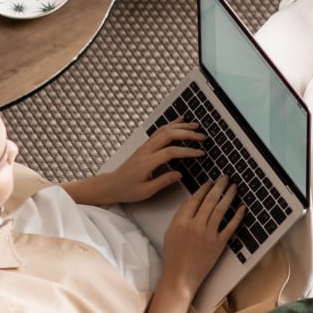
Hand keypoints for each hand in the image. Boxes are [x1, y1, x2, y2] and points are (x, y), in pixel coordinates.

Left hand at [74, 121, 206, 206]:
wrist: (110, 185)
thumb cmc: (126, 190)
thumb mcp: (145, 191)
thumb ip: (163, 181)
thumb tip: (179, 174)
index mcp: (147, 162)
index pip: (171, 152)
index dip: (187, 151)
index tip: (200, 153)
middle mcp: (146, 150)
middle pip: (169, 135)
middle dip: (187, 133)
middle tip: (202, 137)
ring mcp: (144, 146)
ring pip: (164, 130)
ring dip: (181, 126)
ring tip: (195, 126)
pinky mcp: (144, 146)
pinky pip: (159, 131)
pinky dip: (171, 124)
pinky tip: (179, 121)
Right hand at [159, 176, 244, 297]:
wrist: (180, 277)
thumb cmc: (173, 256)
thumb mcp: (170, 232)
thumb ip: (180, 215)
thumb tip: (190, 200)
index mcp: (182, 221)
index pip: (195, 199)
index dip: (204, 188)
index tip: (210, 182)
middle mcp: (196, 225)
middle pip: (210, 200)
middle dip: (219, 186)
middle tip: (225, 177)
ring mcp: (209, 234)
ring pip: (221, 209)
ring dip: (229, 196)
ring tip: (234, 187)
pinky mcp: (219, 244)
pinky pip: (231, 227)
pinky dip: (238, 216)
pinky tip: (242, 207)